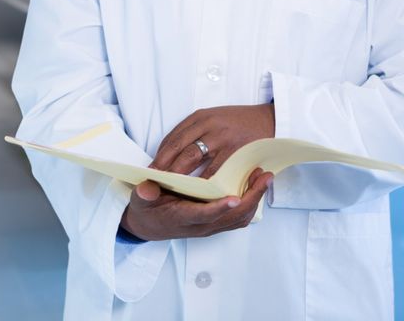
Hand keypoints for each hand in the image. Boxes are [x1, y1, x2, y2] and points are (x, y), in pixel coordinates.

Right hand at [120, 168, 272, 240]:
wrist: (149, 226)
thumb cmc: (147, 209)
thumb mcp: (140, 200)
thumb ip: (144, 194)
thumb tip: (146, 187)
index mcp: (181, 218)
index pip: (203, 215)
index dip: (218, 208)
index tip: (234, 198)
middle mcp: (200, 225)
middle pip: (231, 218)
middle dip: (251, 198)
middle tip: (263, 176)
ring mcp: (210, 226)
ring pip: (239, 219)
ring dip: (254, 199)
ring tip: (263, 177)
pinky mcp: (215, 224)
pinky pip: (239, 218)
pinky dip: (251, 204)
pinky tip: (255, 187)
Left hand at [151, 104, 275, 178]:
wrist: (270, 119)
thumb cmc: (240, 122)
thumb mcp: (214, 118)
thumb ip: (195, 131)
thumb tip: (172, 151)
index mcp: (200, 117)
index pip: (173, 137)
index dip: (160, 155)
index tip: (150, 169)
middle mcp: (208, 125)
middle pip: (178, 147)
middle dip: (163, 166)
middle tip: (153, 181)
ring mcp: (221, 138)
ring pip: (192, 158)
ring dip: (178, 175)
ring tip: (168, 188)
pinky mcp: (234, 151)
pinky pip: (214, 170)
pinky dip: (202, 182)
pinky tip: (195, 192)